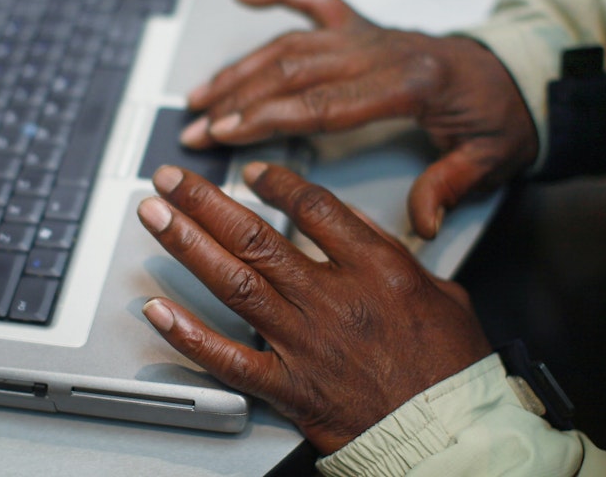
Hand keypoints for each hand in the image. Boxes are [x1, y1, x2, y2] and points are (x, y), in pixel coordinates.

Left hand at [137, 163, 491, 453]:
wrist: (448, 433)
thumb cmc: (449, 369)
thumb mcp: (442, 291)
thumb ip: (391, 252)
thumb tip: (352, 222)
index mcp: (376, 270)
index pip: (313, 207)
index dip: (275, 182)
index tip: (250, 172)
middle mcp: (333, 300)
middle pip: (256, 237)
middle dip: (206, 201)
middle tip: (173, 179)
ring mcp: (306, 343)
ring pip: (234, 283)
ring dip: (188, 245)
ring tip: (156, 216)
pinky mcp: (289, 387)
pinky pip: (228, 358)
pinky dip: (189, 334)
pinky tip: (158, 309)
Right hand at [182, 0, 537, 237]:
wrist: (517, 75)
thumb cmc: (500, 117)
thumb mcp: (490, 159)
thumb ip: (450, 187)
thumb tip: (421, 223)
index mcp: (412, 81)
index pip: (324, 100)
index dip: (268, 116)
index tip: (227, 132)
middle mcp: (384, 48)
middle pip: (294, 70)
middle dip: (238, 100)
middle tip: (196, 128)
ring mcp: (370, 33)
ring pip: (293, 43)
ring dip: (242, 68)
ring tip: (200, 95)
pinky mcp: (365, 26)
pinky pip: (316, 1)